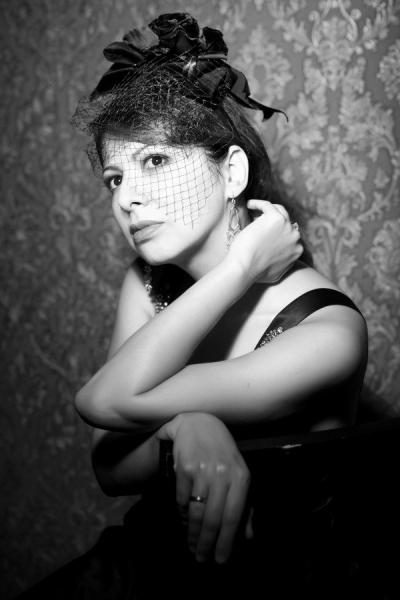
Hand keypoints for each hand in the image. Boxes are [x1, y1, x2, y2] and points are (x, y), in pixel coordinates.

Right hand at [157, 413, 250, 563]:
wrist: (199, 425)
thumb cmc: (222, 454)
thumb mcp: (238, 475)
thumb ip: (246, 505)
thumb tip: (248, 537)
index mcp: (241, 477)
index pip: (234, 516)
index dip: (226, 541)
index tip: (220, 560)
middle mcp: (224, 473)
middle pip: (214, 517)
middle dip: (207, 543)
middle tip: (201, 559)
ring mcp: (203, 469)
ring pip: (196, 511)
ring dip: (193, 534)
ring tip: (192, 546)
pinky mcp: (185, 466)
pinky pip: (182, 500)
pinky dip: (183, 515)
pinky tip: (184, 522)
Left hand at [227, 200, 302, 283]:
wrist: (245, 268)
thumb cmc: (254, 273)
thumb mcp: (276, 274)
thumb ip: (283, 266)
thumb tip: (280, 263)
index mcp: (297, 250)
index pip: (289, 235)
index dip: (276, 232)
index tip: (264, 231)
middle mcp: (295, 237)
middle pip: (285, 222)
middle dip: (273, 222)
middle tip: (258, 221)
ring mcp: (287, 226)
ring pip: (279, 210)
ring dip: (267, 210)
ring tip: (253, 210)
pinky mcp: (275, 218)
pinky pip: (267, 205)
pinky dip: (258, 204)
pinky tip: (249, 205)